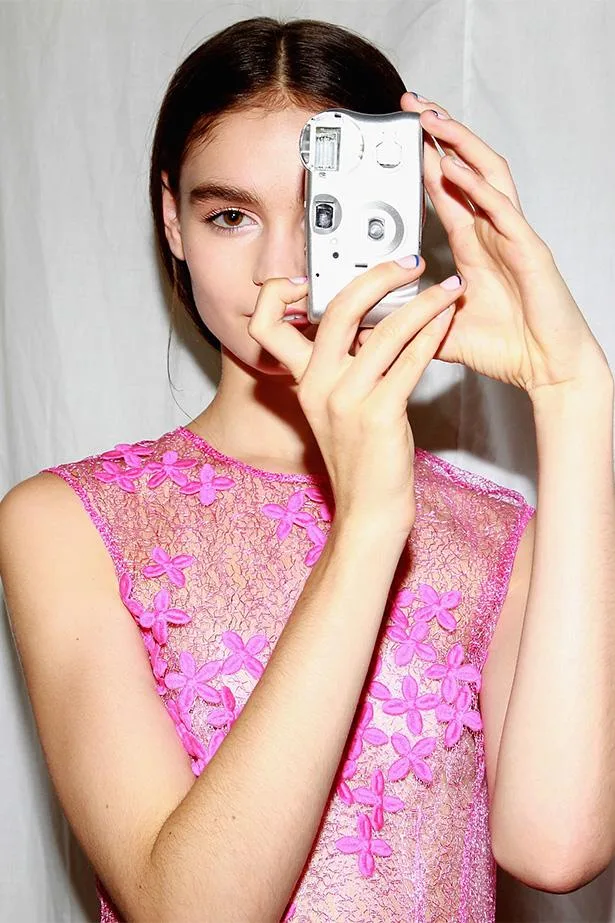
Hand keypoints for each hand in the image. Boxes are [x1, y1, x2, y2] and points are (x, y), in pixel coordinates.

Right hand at [247, 259, 466, 535]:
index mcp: (302, 379)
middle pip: (337, 308)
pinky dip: (434, 334)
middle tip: (409, 263)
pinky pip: (411, 360)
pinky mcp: (380, 415)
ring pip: (386, 330)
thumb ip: (342, 365)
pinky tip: (448, 321)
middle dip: (379, 275)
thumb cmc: (362, 457)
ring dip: (424, 302)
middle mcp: (318, 385)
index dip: (281, 291)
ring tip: (449, 289)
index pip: (267, 323)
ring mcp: (346, 400)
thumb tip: (373, 318)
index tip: (316, 274)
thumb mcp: (336, 406)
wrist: (369, 511)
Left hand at [360, 92, 611, 401]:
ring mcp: (513, 236)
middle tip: (412, 107)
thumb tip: (367, 331)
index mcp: (475, 247)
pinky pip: (503, 207)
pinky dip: (478, 185)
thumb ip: (410, 324)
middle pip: (467, 168)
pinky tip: (455, 166)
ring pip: (487, 173)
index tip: (401, 139)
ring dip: (459, 142)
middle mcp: (493, 233)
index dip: (425, 162)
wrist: (546, 369)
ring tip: (431, 117)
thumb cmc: (507, 348)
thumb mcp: (441, 334)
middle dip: (441, 135)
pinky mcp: (529, 248)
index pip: (447, 193)